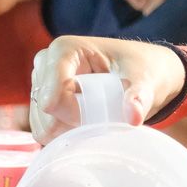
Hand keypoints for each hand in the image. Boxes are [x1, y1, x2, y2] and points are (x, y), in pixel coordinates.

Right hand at [29, 35, 185, 141]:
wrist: (140, 72)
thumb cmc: (141, 70)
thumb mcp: (145, 81)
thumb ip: (139, 97)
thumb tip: (133, 117)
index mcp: (65, 50)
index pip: (53, 96)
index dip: (74, 115)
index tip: (101, 118)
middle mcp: (45, 63)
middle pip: (44, 112)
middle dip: (71, 125)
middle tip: (101, 121)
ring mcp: (41, 82)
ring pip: (41, 123)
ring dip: (67, 132)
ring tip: (95, 121)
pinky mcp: (43, 99)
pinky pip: (43, 129)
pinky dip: (63, 136)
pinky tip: (84, 127)